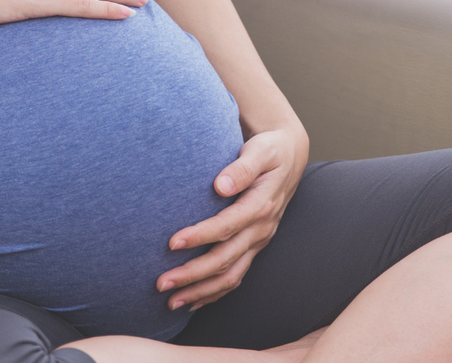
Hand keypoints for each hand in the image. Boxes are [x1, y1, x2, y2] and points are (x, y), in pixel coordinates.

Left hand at [157, 126, 308, 311]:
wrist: (289, 157)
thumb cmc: (269, 149)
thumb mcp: (261, 150)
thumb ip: (242, 167)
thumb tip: (221, 185)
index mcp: (261, 205)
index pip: (227, 226)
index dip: (200, 237)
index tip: (172, 243)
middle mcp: (261, 229)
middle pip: (225, 260)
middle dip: (193, 274)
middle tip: (161, 282)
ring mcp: (258, 241)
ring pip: (230, 276)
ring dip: (200, 291)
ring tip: (170, 302)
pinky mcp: (254, 247)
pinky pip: (236, 277)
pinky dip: (214, 293)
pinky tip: (192, 301)